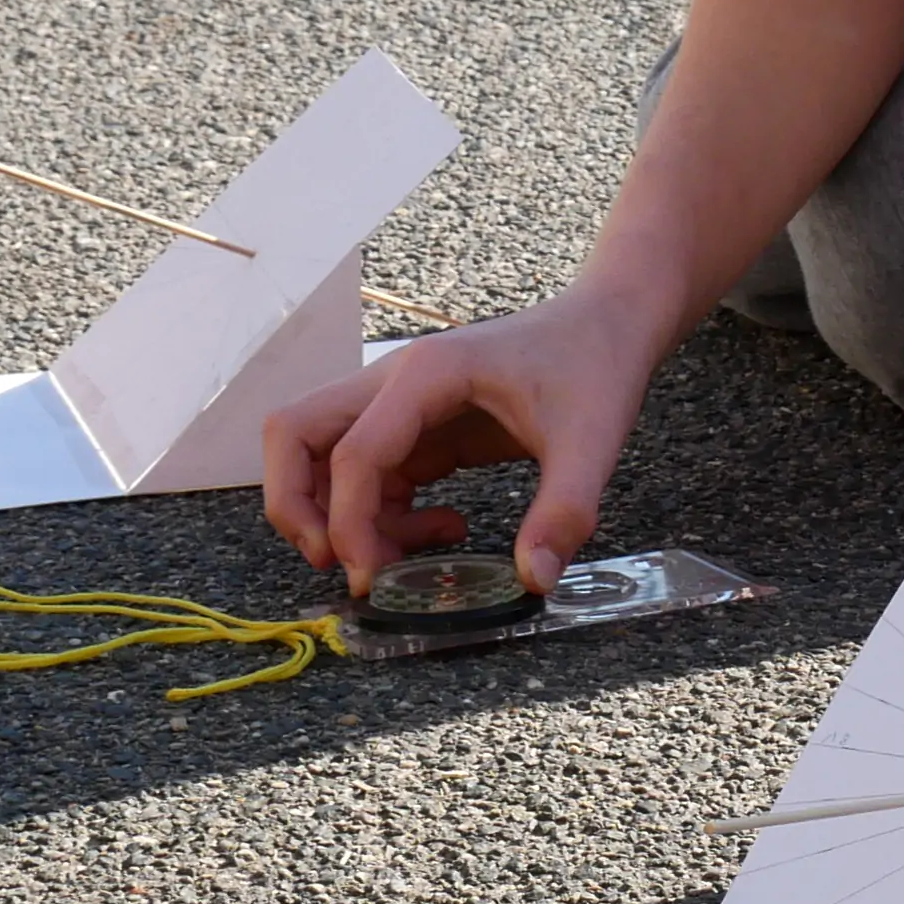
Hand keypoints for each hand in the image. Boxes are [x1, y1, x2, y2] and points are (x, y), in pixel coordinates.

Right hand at [259, 292, 660, 599]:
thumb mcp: (592, 440)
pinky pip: (368, 476)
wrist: (609, 324)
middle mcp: (395, 381)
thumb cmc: (596, 365)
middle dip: (296, 506)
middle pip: (295, 435)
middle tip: (340, 563)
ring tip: (404, 557)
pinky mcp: (417, 428)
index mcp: (428, 374)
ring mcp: (400, 404)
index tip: (376, 579)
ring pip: (319, 457)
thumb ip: (564, 510)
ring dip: (339, 517)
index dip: (350, 523)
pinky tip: (445, 529)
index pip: (353, 453)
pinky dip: (383, 516)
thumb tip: (534, 580)